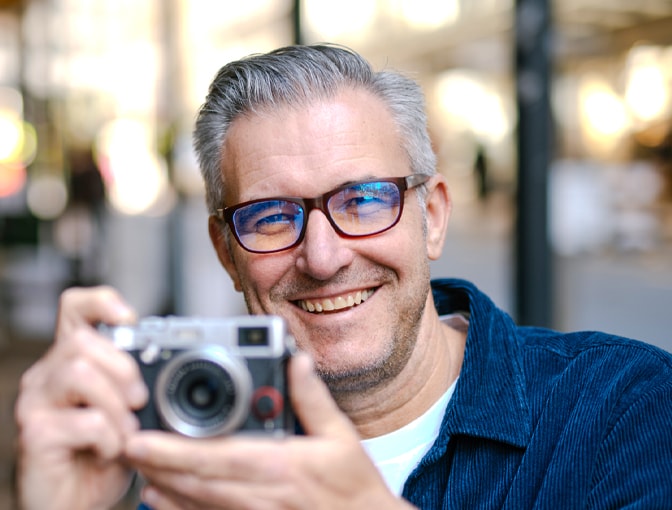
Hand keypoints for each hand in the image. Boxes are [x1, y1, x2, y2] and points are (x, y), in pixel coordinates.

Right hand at [14, 286, 147, 509]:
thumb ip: (136, 381)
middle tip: (138, 401)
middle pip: (82, 341)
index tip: (130, 319)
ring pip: (80, 373)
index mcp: (71, 361)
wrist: (78, 504)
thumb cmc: (104, 454)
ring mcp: (36, 404)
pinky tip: (111, 451)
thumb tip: (172, 358)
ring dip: (116, 405)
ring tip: (126, 430)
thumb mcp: (128, 410)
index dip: (101, 302)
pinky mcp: (34, 435)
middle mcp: (47, 376)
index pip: (74, 308)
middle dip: (123, 369)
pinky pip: (83, 420)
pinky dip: (109, 436)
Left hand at [125, 352, 415, 509]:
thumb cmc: (352, 489)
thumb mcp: (341, 437)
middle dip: (155, 465)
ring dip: (161, 488)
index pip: (213, 457)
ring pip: (194, 504)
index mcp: (276, 466)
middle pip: (193, 481)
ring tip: (137, 468)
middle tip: (125, 447)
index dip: (171, 450)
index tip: (142, 439)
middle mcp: (257, 495)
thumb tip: (296, 361)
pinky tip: (162, 500)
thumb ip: (313, 397)